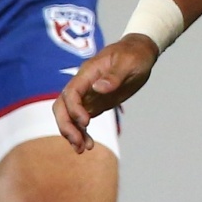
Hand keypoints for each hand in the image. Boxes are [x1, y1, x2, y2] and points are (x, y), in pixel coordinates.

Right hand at [56, 35, 160, 151]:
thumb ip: (114, 76)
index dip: (74, 109)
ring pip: (69, 116)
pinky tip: (88, 145)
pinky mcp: (93, 103)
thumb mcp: (129, 63)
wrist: (139, 52)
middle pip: (62, 106)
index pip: (71, 93)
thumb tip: (98, 88)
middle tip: (79, 144)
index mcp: (87, 73)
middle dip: (66, 126)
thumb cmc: (134, 55)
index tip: (86, 123)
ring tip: (83, 149)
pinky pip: (80, 120)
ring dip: (73, 133)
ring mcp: (86, 95)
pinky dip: (82, 133)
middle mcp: (82, 85)